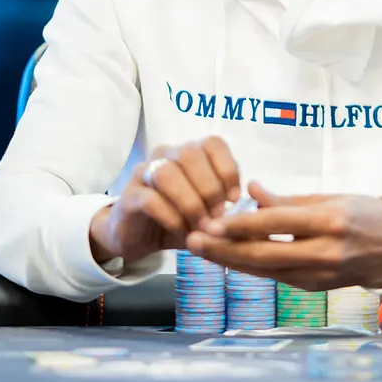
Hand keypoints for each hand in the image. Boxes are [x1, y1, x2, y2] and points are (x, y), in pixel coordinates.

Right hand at [89, 138, 241, 263]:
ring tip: (201, 228)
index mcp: (190, 153)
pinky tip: (183, 234)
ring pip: (168, 173)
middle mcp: (166, 155)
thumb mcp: (208, 213)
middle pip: (191, 155)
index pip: (213, 144)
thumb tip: (252, 209)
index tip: (234, 199)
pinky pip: (151, 200)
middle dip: (210, 188)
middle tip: (217, 218)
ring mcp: (144, 173)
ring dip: (191, 203)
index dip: (228, 170)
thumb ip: (228, 207)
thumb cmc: (178, 220)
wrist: (136, 237)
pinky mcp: (129, 197)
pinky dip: (173, 218)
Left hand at [184, 184, 381, 289]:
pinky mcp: (314, 287)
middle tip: (193, 240)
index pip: (276, 223)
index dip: (241, 224)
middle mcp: (323, 251)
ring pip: (265, 271)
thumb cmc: (364, 214)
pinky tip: (227, 260)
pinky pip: (275, 277)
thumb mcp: (330, 197)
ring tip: (201, 251)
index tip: (212, 220)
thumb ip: (288, 200)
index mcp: (329, 222)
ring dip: (229, 262)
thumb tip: (250, 192)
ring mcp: (319, 274)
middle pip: (264, 254)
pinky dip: (250, 268)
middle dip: (224, 249)